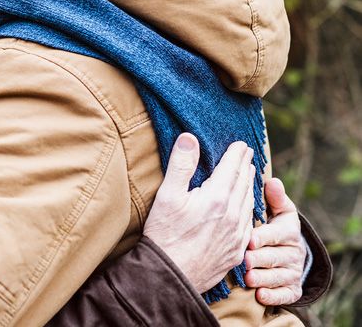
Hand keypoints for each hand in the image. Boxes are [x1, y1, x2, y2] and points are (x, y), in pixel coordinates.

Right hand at [143, 133, 254, 292]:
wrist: (171, 277)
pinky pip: (248, 224)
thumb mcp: (167, 196)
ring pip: (248, 204)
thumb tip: (190, 138)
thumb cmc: (165, 235)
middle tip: (248, 155)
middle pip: (243, 184)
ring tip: (248, 176)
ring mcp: (237, 235)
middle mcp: (232, 215)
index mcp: (216, 198)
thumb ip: (181, 165)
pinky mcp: (236, 250)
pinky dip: (249, 209)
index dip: (237, 154)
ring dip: (249, 187)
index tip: (242, 144)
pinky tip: (245, 209)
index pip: (231, 168)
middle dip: (245, 167)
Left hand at [244, 178, 304, 304]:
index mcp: (289, 231)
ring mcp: (293, 272)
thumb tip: (272, 181)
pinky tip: (260, 295)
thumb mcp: (279, 210)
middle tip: (245, 260)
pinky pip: (285, 295)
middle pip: (275, 257)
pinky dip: (273, 296)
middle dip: (260, 259)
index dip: (264, 237)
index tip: (250, 240)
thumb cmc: (275, 225)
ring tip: (248, 278)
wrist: (289, 251)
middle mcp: (293, 252)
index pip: (277, 234)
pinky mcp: (292, 289)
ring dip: (263, 278)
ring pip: (278, 277)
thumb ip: (275, 198)